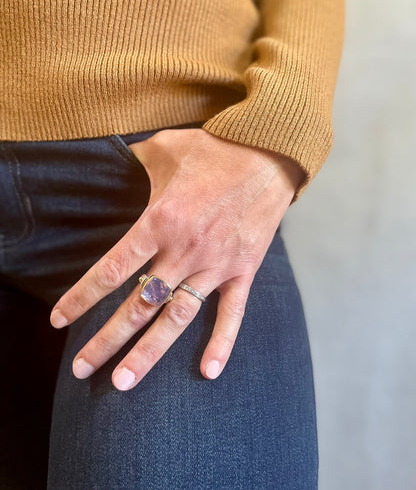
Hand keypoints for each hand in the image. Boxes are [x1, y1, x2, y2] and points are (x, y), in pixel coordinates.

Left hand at [50, 128, 304, 389]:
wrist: (268, 153)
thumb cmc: (215, 149)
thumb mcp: (167, 147)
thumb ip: (134, 158)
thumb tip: (112, 156)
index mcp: (161, 222)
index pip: (113, 269)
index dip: (83, 297)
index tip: (60, 319)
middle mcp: (185, 251)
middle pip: (140, 304)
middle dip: (107, 339)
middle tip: (82, 367)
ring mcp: (216, 264)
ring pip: (177, 318)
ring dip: (150, 352)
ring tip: (124, 382)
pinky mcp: (243, 269)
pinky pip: (232, 312)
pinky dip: (222, 342)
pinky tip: (209, 371)